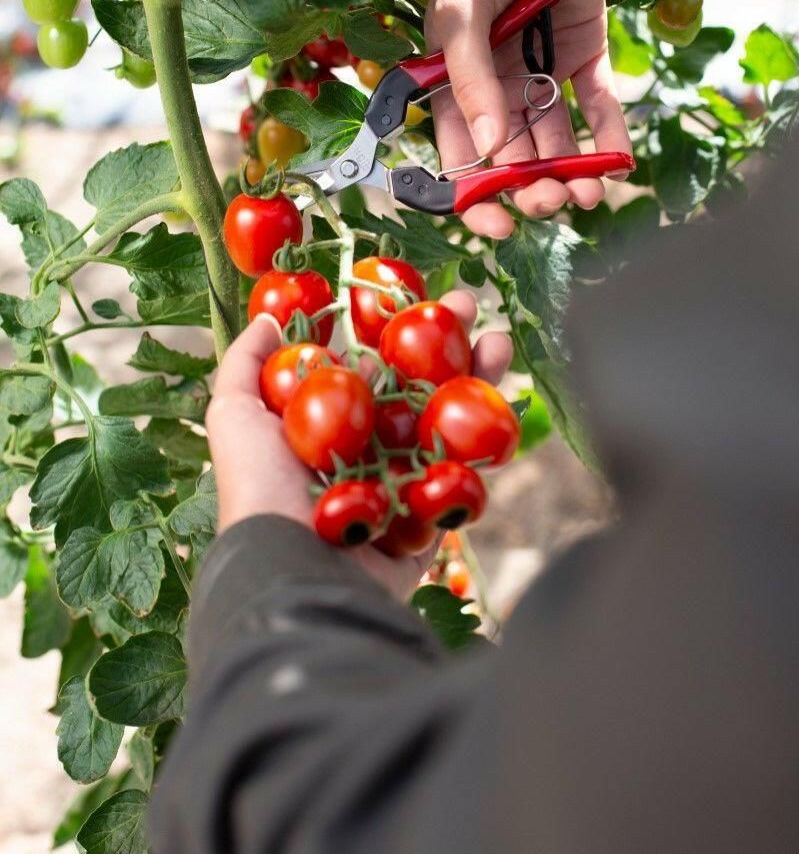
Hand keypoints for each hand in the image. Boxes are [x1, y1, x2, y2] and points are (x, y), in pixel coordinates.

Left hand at [206, 294, 512, 600]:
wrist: (295, 568)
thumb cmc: (260, 489)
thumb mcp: (234, 416)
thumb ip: (246, 364)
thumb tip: (271, 318)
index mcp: (328, 425)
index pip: (370, 363)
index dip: (393, 325)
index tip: (416, 291)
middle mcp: (367, 452)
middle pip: (417, 385)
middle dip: (445, 341)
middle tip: (467, 303)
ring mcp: (402, 485)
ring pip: (451, 423)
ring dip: (478, 378)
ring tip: (499, 339)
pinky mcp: (430, 522)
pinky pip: (467, 478)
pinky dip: (490, 442)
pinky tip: (505, 400)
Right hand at [426, 0, 631, 237]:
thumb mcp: (459, 11)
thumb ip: (469, 78)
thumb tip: (488, 150)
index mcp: (453, 77)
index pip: (460, 149)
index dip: (474, 193)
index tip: (495, 226)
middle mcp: (496, 80)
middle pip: (512, 151)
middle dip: (529, 185)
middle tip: (550, 205)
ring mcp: (541, 68)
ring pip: (555, 136)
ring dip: (569, 170)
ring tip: (585, 195)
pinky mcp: (584, 52)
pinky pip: (596, 102)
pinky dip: (608, 133)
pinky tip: (617, 162)